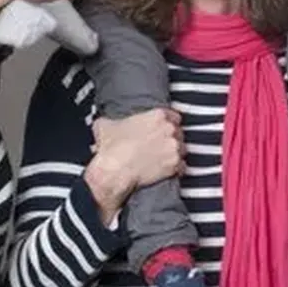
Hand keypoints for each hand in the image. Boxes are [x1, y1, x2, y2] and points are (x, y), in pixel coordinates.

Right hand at [85, 108, 183, 222]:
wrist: (115, 170)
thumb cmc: (113, 147)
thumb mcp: (105, 125)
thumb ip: (110, 120)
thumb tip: (104, 122)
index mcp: (157, 116)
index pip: (174, 116)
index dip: (169, 123)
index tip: (163, 129)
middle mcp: (169, 130)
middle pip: (179, 132)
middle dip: (171, 138)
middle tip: (161, 145)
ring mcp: (174, 148)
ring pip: (183, 149)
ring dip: (176, 153)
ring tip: (164, 158)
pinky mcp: (175, 166)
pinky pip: (183, 167)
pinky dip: (177, 169)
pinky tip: (167, 170)